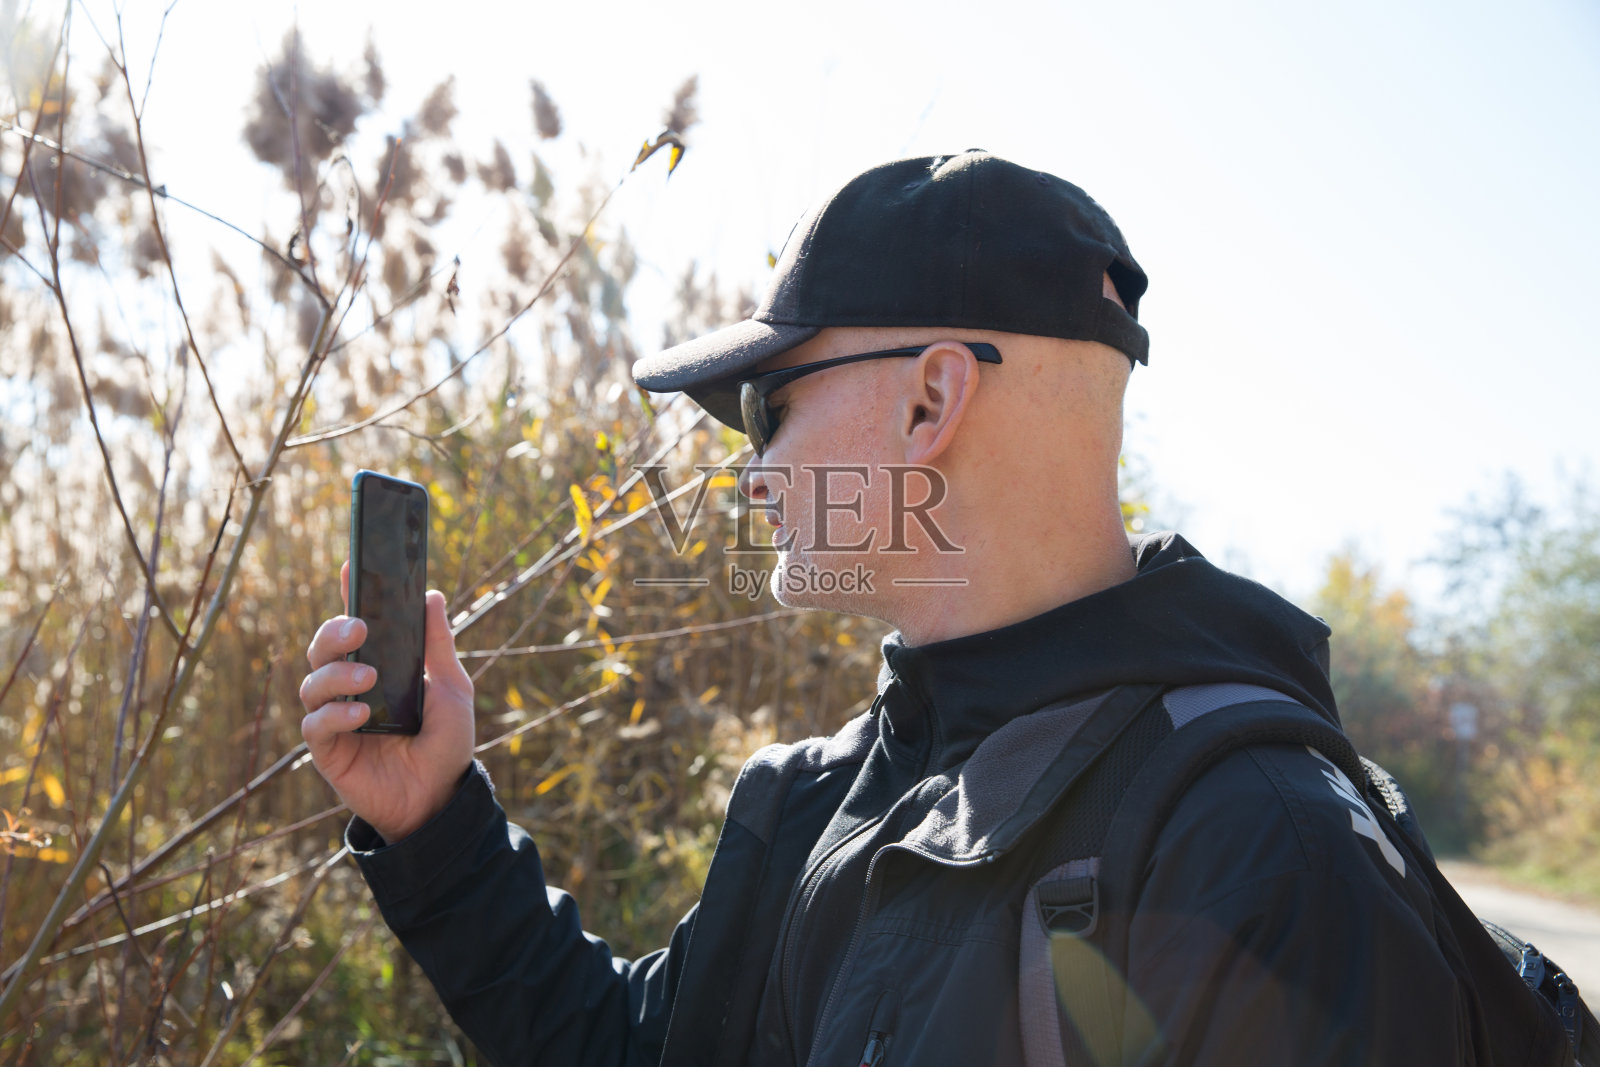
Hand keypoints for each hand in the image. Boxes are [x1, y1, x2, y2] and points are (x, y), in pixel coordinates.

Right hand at [298, 562, 474, 842]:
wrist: (441, 799)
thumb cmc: (446, 743)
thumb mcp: (451, 690)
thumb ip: (438, 646)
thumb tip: (431, 595)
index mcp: (378, 667)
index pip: (355, 627)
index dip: (348, 596)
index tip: (349, 566)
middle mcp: (350, 688)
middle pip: (322, 648)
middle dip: (334, 631)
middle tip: (359, 628)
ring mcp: (336, 718)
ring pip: (312, 683)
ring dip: (336, 673)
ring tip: (368, 677)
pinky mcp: (328, 751)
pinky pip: (315, 725)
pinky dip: (333, 714)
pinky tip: (360, 714)